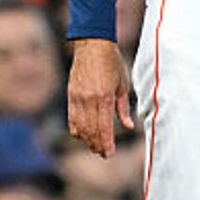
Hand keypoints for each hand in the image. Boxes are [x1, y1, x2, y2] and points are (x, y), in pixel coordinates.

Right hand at [68, 38, 134, 157]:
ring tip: (95, 147)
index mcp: (104, 97)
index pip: (104, 127)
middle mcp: (88, 100)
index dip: (106, 143)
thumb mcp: (122, 85)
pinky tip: (82, 136)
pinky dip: (76, 129)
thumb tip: (128, 126)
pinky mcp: (70, 95)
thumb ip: (123, 108)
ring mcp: (77, 98)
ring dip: (87, 139)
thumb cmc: (112, 63)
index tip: (109, 154)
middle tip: (104, 154)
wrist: (92, 45)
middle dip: (97, 145)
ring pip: (79, 126)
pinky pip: (71, 118)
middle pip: (91, 130)